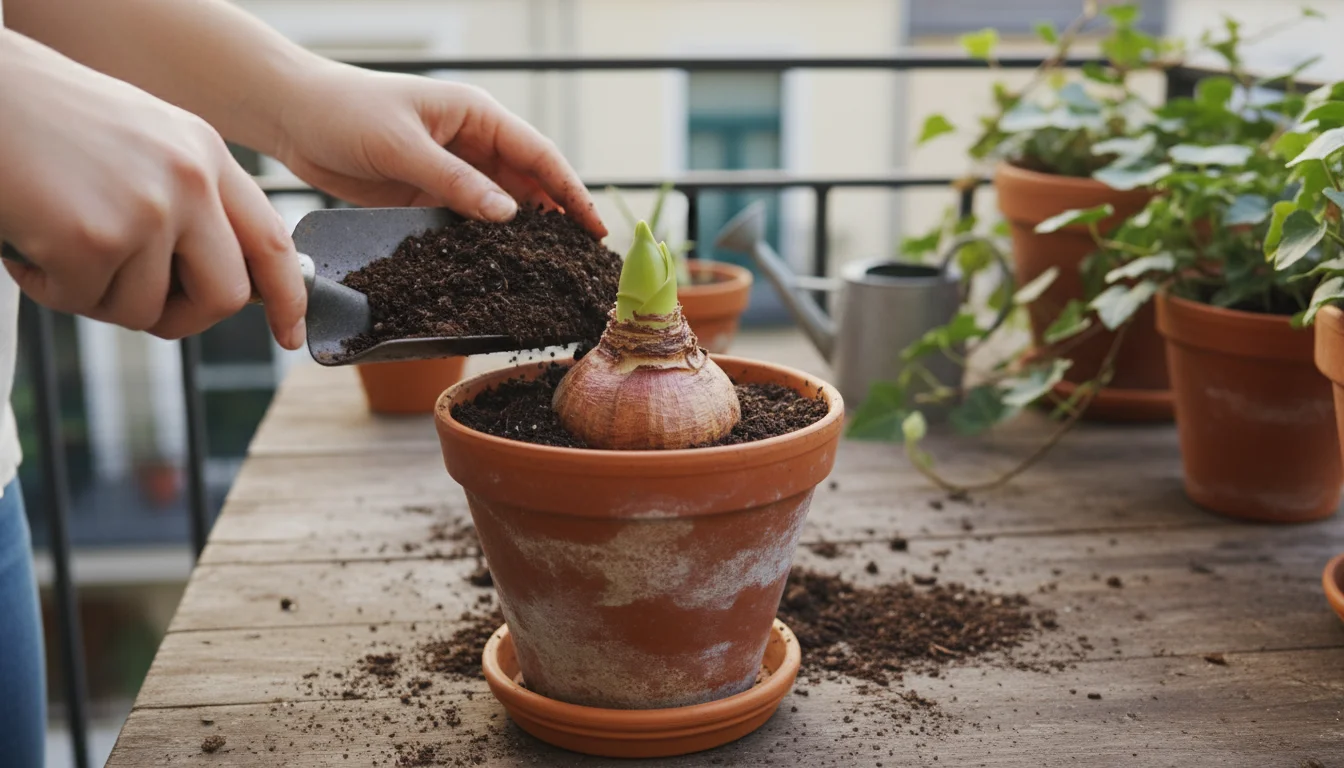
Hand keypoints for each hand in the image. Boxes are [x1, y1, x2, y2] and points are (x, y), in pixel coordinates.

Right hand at [0, 31, 306, 347]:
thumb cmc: (44, 120)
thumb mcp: (143, 145)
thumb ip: (190, 199)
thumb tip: (229, 278)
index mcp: (206, 154)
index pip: (270, 241)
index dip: (287, 296)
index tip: (289, 333)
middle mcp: (189, 180)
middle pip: (225, 295)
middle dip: (181, 318)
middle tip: (130, 301)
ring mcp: (147, 209)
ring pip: (145, 309)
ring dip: (95, 296)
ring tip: (57, 244)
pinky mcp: (94, 237)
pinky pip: (83, 301)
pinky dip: (48, 287)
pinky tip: (27, 242)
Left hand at [273, 64, 606, 238]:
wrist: (291, 115)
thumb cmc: (345, 111)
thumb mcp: (402, 146)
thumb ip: (455, 182)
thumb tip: (510, 215)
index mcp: (477, 115)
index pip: (538, 156)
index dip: (571, 192)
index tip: (594, 229)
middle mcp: (472, 142)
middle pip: (527, 185)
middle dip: (555, 219)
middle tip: (580, 261)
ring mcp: (451, 170)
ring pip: (499, 207)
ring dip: (520, 236)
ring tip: (547, 272)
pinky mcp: (428, 194)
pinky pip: (466, 222)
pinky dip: (483, 243)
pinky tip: (498, 268)